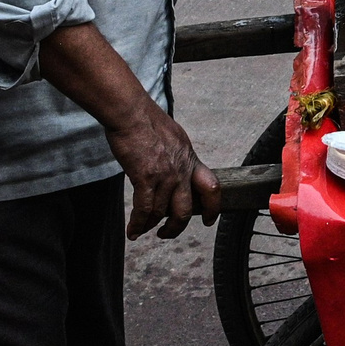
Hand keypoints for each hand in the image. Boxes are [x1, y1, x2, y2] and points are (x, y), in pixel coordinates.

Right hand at [102, 102, 219, 240]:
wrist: (131, 113)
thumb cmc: (147, 120)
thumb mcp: (174, 137)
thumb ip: (178, 155)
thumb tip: (176, 163)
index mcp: (190, 159)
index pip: (211, 187)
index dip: (213, 207)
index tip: (208, 219)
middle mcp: (181, 170)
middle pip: (186, 210)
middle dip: (177, 227)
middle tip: (167, 232)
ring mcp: (165, 175)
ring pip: (162, 212)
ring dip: (151, 226)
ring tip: (143, 231)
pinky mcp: (146, 178)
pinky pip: (144, 209)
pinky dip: (138, 224)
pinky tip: (133, 230)